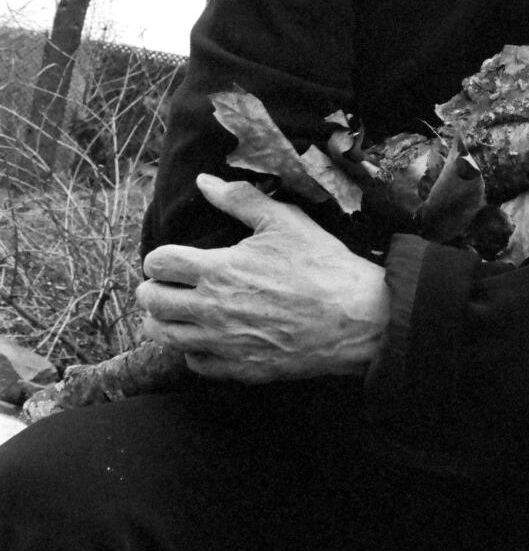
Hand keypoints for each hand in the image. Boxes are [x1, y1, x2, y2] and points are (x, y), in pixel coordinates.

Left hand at [137, 174, 389, 382]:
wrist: (356, 317)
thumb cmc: (322, 266)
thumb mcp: (284, 221)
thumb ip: (240, 199)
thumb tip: (205, 181)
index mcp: (218, 269)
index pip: (158, 263)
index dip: (159, 258)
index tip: (171, 260)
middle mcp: (211, 308)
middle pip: (151, 301)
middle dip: (153, 289)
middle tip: (167, 286)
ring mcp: (222, 342)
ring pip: (164, 336)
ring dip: (163, 321)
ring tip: (177, 313)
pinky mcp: (238, 368)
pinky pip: (193, 363)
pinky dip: (192, 350)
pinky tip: (206, 339)